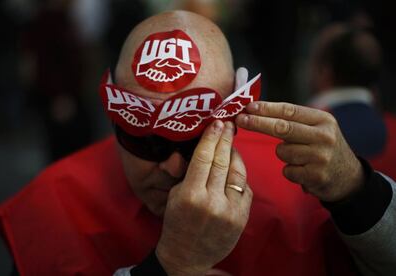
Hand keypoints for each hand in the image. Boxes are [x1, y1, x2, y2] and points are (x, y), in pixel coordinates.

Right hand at [156, 121, 252, 275]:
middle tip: (228, 125)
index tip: (216, 123)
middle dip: (226, 140)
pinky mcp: (242, 219)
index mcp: (190, 195)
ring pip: (237, 173)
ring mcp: (230, 211)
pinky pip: (245, 189)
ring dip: (235, 155)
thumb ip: (186, 173)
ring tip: (231, 144)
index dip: (211, 137)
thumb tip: (198, 148)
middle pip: (222, 161)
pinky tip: (234, 169)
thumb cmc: (177, 223)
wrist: (187, 256)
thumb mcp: (173, 195)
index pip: (203, 157)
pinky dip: (239, 176)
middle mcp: (212, 202)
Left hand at [236, 101, 363, 201]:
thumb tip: (257, 111)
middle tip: (241, 119)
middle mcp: (323, 136)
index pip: (289, 110)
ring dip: (284, 154)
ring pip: (282, 151)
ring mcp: (320, 156)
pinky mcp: (316, 175)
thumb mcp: (317, 128)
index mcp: (322, 120)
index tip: (249, 107)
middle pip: (282, 128)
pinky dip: (290, 170)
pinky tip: (304, 170)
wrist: (348, 178)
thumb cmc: (323, 148)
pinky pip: (287, 170)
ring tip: (300, 157)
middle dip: (258, 123)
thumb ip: (293, 121)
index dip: (267, 108)